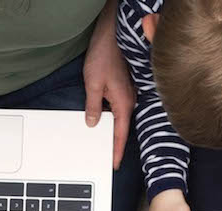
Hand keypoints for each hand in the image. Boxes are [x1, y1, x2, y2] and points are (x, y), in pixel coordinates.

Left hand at [83, 0, 135, 169]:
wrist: (112, 36)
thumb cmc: (104, 56)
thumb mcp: (92, 83)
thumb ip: (93, 106)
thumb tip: (92, 122)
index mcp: (123, 104)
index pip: (120, 134)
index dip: (116, 151)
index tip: (113, 164)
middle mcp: (129, 101)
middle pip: (122, 128)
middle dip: (114, 143)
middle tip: (107, 158)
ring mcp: (127, 95)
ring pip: (120, 118)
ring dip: (112, 129)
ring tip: (102, 142)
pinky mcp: (123, 88)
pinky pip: (118, 108)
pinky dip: (111, 116)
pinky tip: (102, 118)